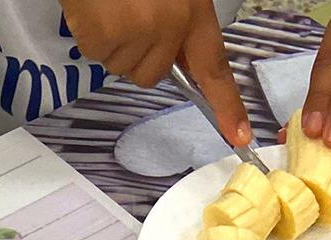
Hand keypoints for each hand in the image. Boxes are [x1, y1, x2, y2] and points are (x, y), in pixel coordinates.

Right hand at [63, 0, 249, 146]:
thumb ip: (178, 22)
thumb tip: (176, 58)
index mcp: (192, 11)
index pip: (214, 67)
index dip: (226, 104)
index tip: (238, 135)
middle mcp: (169, 27)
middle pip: (153, 74)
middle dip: (139, 54)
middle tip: (128, 15)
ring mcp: (136, 35)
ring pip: (124, 68)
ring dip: (115, 43)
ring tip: (111, 7)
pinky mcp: (103, 39)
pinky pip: (99, 56)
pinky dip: (93, 36)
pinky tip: (96, 8)